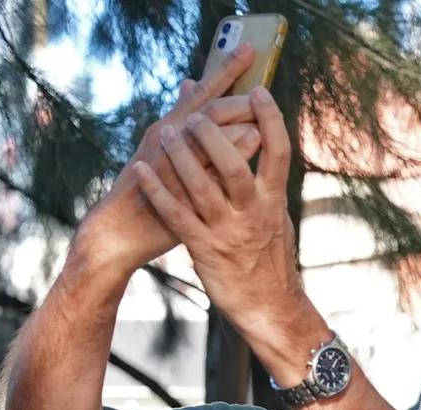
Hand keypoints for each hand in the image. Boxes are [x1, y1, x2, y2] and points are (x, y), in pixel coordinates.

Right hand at [75, 43, 263, 276]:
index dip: (225, 70)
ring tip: (261, 116)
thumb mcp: (160, 148)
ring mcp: (173, 168)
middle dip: (238, 96)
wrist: (120, 230)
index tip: (249, 50)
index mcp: (169, 128)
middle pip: (209, 111)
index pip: (203, 94)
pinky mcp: (178, 196)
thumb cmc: (148, 189)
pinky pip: (206, 176)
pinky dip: (226, 162)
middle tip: (263, 84)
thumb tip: (191, 83)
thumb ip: (181, 119)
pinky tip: (247, 151)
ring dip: (235, 127)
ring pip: (207, 141)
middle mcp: (169, 141)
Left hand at [134, 86, 323, 380]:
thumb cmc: (270, 257)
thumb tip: (261, 142)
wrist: (269, 307)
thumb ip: (265, 180)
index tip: (258, 90)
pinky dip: (158, 190)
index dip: (270, 119)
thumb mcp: (276, 216)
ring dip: (181, 155)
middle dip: (215, 134)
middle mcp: (254, 213)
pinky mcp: (204, 249)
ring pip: (202, 186)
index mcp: (275, 201)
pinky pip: (177, 215)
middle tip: (199, 114)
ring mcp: (228, 231)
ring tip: (168, 131)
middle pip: (235, 163)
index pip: (278, 151)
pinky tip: (141, 169)